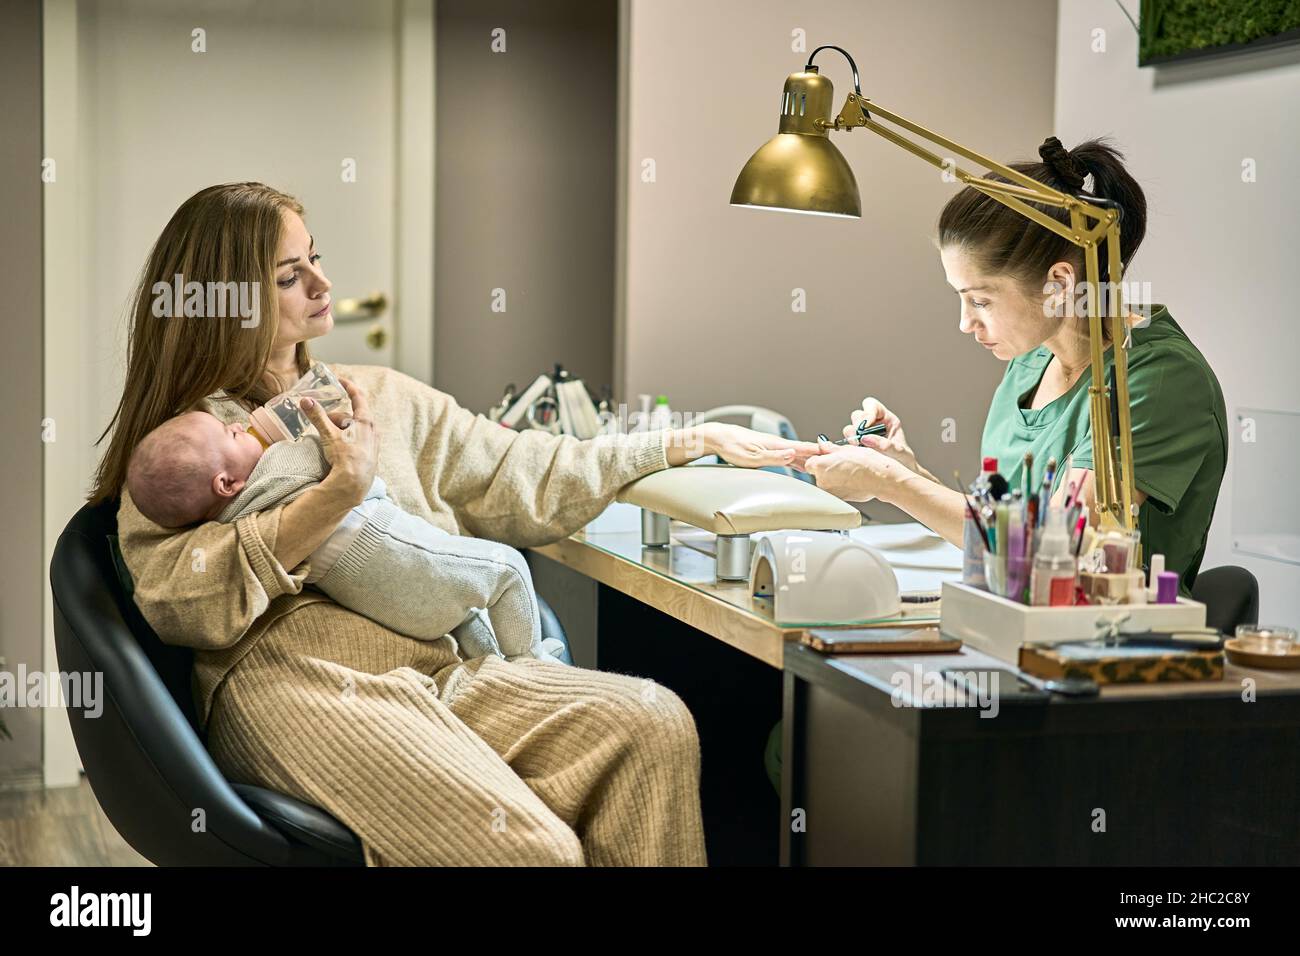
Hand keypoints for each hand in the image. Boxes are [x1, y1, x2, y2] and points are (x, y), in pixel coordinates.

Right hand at [300, 377, 378, 504]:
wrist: (355, 484)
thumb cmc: (345, 457)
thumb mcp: (329, 434)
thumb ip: (317, 416)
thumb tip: (305, 400)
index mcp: (366, 421)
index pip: (358, 397)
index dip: (349, 387)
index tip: (340, 380)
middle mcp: (373, 430)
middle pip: (352, 416)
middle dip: (336, 417)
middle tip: (323, 422)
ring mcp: (373, 443)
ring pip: (354, 429)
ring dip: (340, 429)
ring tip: (329, 439)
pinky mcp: (370, 456)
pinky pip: (357, 441)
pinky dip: (346, 439)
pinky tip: (338, 449)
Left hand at [688, 422, 820, 469]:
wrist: (718, 438)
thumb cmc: (732, 447)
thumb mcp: (753, 457)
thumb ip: (774, 457)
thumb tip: (793, 455)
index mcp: (775, 444)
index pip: (802, 447)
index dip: (818, 451)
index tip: (833, 454)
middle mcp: (776, 444)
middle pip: (802, 450)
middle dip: (818, 455)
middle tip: (836, 461)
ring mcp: (772, 446)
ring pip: (796, 453)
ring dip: (809, 458)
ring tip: (824, 465)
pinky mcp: (766, 450)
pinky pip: (787, 455)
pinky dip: (797, 460)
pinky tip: (801, 464)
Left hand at [802, 437, 907, 502]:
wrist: (880, 479)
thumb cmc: (866, 463)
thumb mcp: (847, 449)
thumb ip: (830, 448)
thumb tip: (823, 445)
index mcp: (820, 465)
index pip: (810, 462)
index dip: (820, 458)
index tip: (828, 457)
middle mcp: (821, 481)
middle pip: (817, 473)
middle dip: (826, 468)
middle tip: (842, 463)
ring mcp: (830, 492)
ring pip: (826, 482)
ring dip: (833, 477)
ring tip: (849, 472)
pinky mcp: (839, 499)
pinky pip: (835, 490)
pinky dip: (841, 485)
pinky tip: (852, 480)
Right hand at [843, 396, 926, 478]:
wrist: (901, 476)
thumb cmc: (904, 462)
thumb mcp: (899, 452)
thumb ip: (884, 445)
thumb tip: (865, 438)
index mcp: (887, 419)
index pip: (872, 406)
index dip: (868, 411)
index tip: (868, 423)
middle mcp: (873, 425)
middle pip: (857, 415)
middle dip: (857, 425)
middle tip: (861, 439)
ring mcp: (863, 436)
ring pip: (849, 429)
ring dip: (852, 437)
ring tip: (859, 448)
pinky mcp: (856, 448)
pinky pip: (846, 443)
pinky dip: (848, 447)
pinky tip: (856, 454)